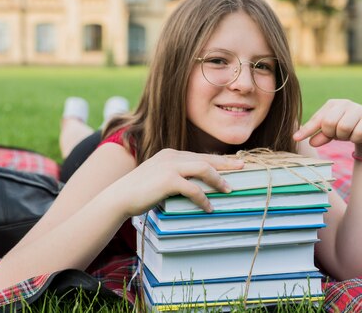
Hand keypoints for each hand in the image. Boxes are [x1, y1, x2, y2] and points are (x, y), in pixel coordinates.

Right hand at [110, 149, 243, 216]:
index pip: (199, 155)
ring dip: (218, 179)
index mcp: (169, 154)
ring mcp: (169, 167)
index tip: (232, 164)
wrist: (119, 197)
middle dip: (225, 164)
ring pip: (203, 168)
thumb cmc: (138, 192)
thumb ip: (174, 177)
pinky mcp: (167, 180)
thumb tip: (194, 186)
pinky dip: (203, 198)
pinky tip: (208, 207)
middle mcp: (171, 156)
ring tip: (228, 190)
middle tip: (242, 168)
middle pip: (205, 158)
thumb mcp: (157, 178)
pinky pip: (193, 189)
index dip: (217, 160)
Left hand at [293, 99, 361, 149]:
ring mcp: (358, 109)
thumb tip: (310, 143)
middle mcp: (344, 103)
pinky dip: (355, 139)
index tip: (295, 139)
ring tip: (347, 134)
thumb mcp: (331, 132)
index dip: (307, 130)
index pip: (316, 119)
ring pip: (343, 128)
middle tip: (336, 134)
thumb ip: (320, 136)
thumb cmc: (346, 128)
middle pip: (329, 123)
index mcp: (331, 105)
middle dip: (330, 134)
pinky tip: (358, 135)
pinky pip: (357, 134)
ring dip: (344, 137)